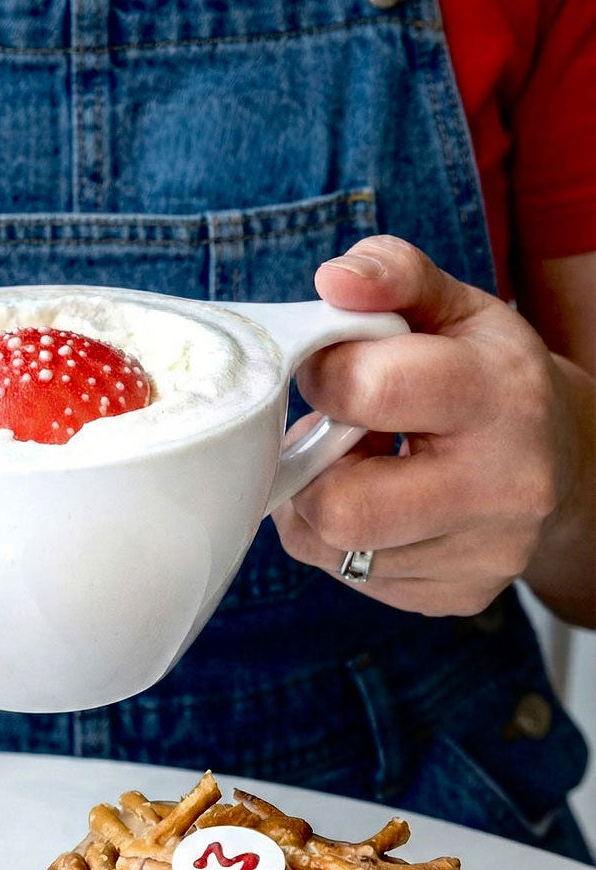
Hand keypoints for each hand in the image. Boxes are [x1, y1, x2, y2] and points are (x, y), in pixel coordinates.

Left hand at [272, 235, 590, 618]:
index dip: (324, 377)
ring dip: (318, 504)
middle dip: (310, 469)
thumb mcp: (450, 307)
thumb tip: (333, 281)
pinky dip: (341, 542)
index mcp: (499, 394)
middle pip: (340, 508)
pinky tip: (379, 504)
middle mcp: (503, 486)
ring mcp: (485, 553)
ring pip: (332, 549)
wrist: (559, 456)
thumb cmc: (483, 373)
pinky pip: (350, 577)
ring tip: (359, 466)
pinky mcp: (461, 595)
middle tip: (333, 437)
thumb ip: (392, 275)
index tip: (333, 370)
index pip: (367, 390)